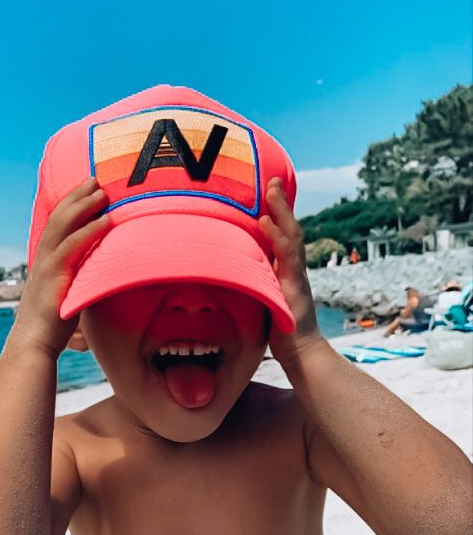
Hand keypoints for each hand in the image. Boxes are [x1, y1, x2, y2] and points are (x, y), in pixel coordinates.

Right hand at [13, 178, 110, 357]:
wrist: (33, 344)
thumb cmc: (52, 326)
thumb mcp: (67, 296)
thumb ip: (79, 281)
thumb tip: (101, 277)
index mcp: (46, 261)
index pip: (57, 224)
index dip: (71, 203)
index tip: (87, 188)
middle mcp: (44, 258)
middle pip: (60, 217)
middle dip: (77, 196)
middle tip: (95, 178)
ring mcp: (47, 266)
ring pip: (64, 226)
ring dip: (84, 207)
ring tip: (102, 193)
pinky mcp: (54, 278)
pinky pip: (73, 248)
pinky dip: (90, 232)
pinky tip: (105, 222)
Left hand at [258, 178, 323, 371]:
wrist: (302, 355)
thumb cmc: (282, 333)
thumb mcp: (265, 303)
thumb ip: (255, 287)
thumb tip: (233, 278)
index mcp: (287, 272)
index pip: (284, 236)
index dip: (278, 214)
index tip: (269, 192)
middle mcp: (294, 270)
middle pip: (290, 229)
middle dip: (282, 204)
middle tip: (273, 179)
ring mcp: (295, 277)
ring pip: (291, 236)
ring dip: (281, 211)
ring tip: (271, 189)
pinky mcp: (292, 288)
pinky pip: (285, 257)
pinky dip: (275, 237)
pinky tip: (263, 222)